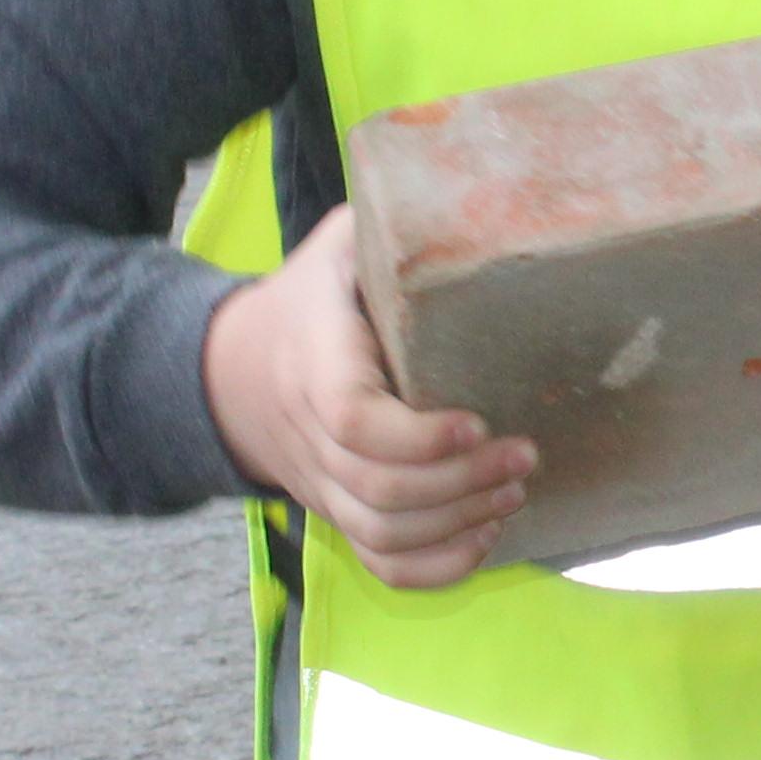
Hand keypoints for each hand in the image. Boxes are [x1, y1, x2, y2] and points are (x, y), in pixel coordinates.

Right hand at [202, 207, 536, 589]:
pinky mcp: (337, 513)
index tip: (478, 420)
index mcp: (317, 365)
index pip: (353, 422)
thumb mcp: (339, 249)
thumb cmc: (309, 301)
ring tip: (514, 490)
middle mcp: (313, 437)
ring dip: (458, 523)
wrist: (235, 370)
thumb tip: (473, 191)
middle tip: (525, 454)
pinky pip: (380, 565)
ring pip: (385, 534)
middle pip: (381, 490)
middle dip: (463, 482)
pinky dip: (436, 568)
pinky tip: (486, 537)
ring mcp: (324, 484)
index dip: (417, 437)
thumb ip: (390, 229)